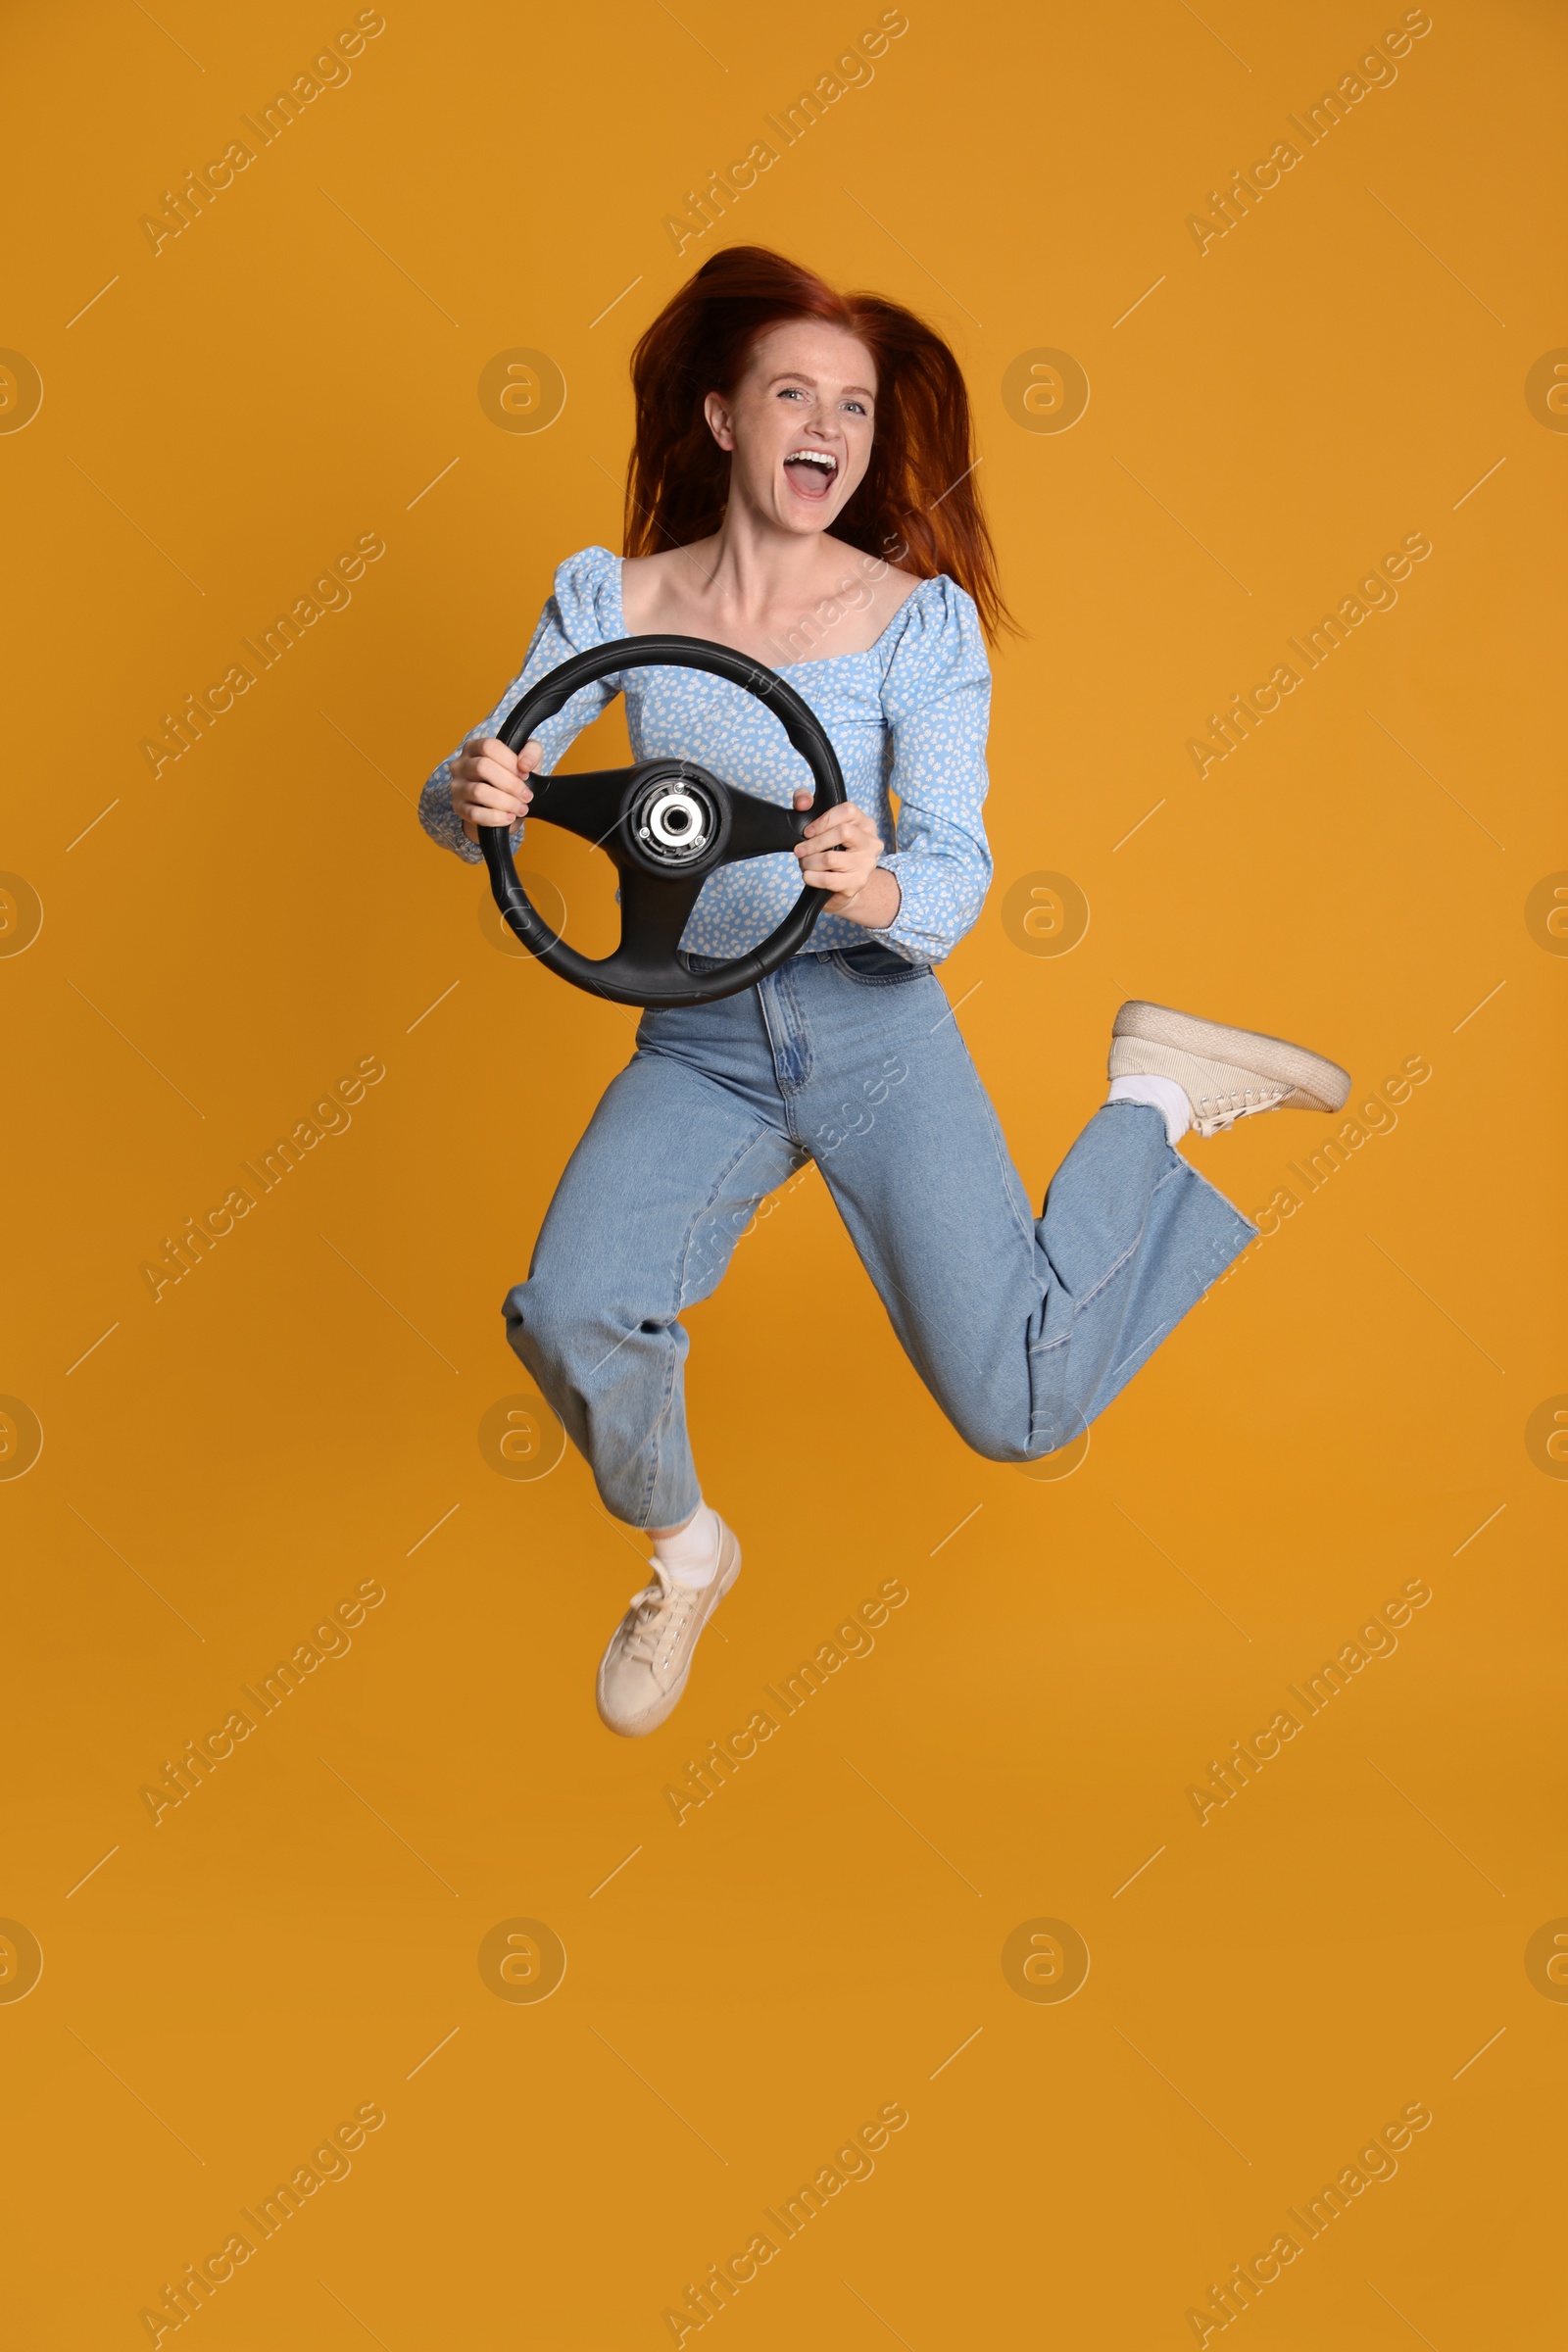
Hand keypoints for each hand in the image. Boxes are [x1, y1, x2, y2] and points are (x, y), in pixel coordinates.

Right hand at [450, 735, 542, 842]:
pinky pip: (475, 814)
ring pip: (478, 791)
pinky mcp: (459, 808)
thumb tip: (524, 765)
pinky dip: (496, 817)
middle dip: (510, 784)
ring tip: (521, 808)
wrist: (502, 804)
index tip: (525, 774)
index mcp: (474, 747)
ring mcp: (457, 787)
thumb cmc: (512, 776)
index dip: (510, 761)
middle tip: (526, 796)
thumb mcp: (527, 758)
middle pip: (482, 767)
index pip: (489, 747)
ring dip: (506, 802)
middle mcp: (461, 765)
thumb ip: (531, 751)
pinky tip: (509, 817)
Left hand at [791, 788, 898, 924]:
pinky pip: (828, 879)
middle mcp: (871, 842)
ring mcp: (866, 864)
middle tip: (800, 850)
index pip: (848, 810)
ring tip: (805, 863)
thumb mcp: (819, 821)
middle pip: (842, 832)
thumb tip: (803, 803)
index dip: (824, 820)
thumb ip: (806, 801)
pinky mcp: (857, 883)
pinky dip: (811, 877)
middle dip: (814, 842)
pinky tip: (809, 876)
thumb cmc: (831, 849)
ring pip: (831, 858)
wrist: (844, 884)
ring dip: (809, 862)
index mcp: (865, 823)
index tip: (807, 831)